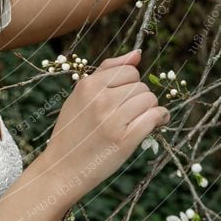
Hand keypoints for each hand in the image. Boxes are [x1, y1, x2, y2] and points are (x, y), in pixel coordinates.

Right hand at [40, 49, 169, 204]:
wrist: (62, 167)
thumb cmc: (73, 131)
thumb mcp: (80, 96)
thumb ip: (107, 72)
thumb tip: (137, 54)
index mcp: (87, 85)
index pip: (129, 70)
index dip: (131, 83)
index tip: (126, 97)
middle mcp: (100, 99)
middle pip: (141, 85)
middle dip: (140, 97)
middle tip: (130, 112)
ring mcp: (112, 119)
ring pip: (149, 100)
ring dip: (150, 109)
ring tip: (139, 120)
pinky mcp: (124, 140)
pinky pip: (153, 117)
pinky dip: (159, 119)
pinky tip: (155, 124)